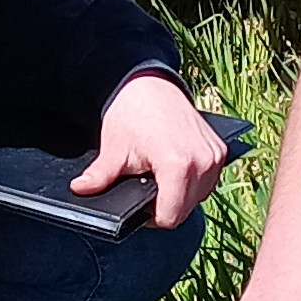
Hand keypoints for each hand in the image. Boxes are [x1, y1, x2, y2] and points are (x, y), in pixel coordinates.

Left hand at [78, 73, 231, 227]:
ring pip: (199, 197)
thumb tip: (80, 190)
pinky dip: (194, 181)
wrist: (150, 83)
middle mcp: (203, 163)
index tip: (141, 207)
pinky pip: (208, 180)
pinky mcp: (221, 150)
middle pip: (185, 210)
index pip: (170, 217)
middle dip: (166, 206)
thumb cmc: (132, 113)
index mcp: (178, 166)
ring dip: (181, 195)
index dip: (151, 218)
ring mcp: (215, 156)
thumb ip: (99, 176)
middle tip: (148, 189)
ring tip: (161, 176)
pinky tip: (175, 167)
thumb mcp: (114, 149)